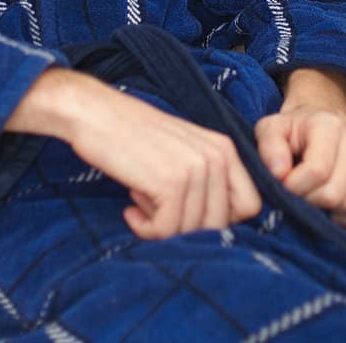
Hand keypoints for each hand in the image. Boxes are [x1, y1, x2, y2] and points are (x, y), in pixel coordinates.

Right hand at [58, 75, 264, 240]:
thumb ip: (206, 182)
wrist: (95, 114)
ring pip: (193, 230)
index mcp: (225, 148)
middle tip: (156, 207)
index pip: (250, 206)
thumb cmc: (133, 137)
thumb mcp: (182, 153)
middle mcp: (218, 156)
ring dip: (161, 227)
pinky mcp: (171, 181)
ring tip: (140, 202)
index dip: (220, 220)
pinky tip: (130, 210)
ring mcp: (196, 168)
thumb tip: (218, 227)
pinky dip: (145, 229)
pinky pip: (167, 229)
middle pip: (221, 224)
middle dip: (186, 228)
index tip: (187, 213)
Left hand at [254, 104, 345, 229]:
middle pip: (333, 193)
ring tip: (310, 195)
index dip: (294, 187)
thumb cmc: (290, 131)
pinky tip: (325, 205)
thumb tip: (280, 173)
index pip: (317, 171)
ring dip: (325, 210)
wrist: (315, 125)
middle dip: (307, 201)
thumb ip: (269, 148)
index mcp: (328, 126)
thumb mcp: (270, 130)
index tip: (282, 184)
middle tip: (294, 192)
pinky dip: (341, 218)